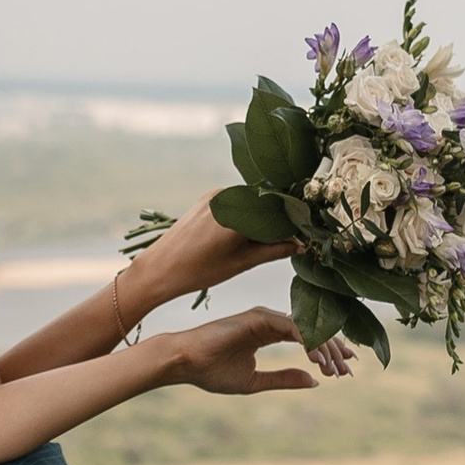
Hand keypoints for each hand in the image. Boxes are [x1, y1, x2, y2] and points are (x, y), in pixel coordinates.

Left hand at [121, 192, 289, 321]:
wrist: (159, 267)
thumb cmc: (198, 271)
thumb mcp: (241, 263)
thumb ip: (274, 250)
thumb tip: (300, 244)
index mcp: (238, 214)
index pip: (280, 213)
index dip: (295, 224)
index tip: (304, 236)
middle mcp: (228, 196)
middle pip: (267, 204)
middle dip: (280, 221)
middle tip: (289, 241)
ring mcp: (217, 193)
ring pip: (252, 202)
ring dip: (263, 217)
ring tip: (264, 241)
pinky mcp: (208, 196)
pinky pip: (237, 201)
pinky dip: (246, 214)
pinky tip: (244, 233)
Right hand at [170, 303, 351, 393]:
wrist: (185, 364)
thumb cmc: (211, 372)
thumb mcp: (255, 381)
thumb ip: (284, 378)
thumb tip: (314, 380)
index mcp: (268, 333)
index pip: (307, 338)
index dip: (328, 352)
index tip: (345, 368)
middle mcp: (269, 321)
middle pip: (312, 331)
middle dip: (333, 351)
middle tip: (347, 371)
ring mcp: (264, 317)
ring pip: (306, 328)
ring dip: (324, 348)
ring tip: (335, 368)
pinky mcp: (259, 318)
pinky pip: (293, 328)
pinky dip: (309, 343)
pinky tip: (318, 360)